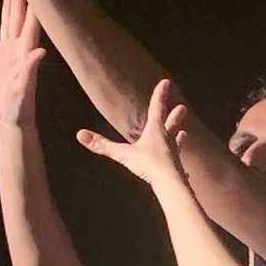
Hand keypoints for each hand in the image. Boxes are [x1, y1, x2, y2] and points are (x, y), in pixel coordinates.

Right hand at [0, 0, 44, 127]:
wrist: (10, 120)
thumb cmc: (19, 108)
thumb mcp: (23, 88)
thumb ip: (30, 69)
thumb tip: (40, 51)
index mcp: (25, 53)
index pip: (31, 25)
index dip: (34, 7)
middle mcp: (17, 49)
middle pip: (20, 18)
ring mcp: (5, 54)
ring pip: (6, 23)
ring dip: (8, 6)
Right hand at [75, 78, 191, 194]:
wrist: (170, 183)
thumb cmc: (149, 164)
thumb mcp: (123, 154)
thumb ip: (102, 145)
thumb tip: (80, 134)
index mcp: (155, 132)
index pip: (157, 108)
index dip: (160, 95)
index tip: (166, 82)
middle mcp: (167, 141)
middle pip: (172, 124)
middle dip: (176, 116)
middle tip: (183, 107)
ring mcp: (174, 155)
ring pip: (177, 144)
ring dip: (179, 138)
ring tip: (184, 134)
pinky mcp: (177, 170)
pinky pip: (178, 165)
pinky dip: (179, 165)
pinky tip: (185, 173)